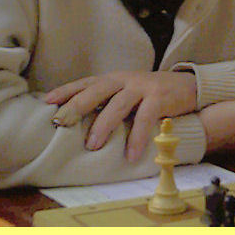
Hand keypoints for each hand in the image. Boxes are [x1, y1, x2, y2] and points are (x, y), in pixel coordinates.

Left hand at [45, 70, 196, 160]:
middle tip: (62, 122)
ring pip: (119, 104)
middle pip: (97, 90)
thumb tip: (80, 121)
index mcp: (114, 79)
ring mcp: (142, 87)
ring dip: (104, 125)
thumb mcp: (127, 93)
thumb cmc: (151, 95)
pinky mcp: (159, 98)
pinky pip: (146, 118)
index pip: (86, 82)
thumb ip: (108, 102)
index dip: (66, 90)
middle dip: (78, 105)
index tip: (47, 102)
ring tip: (93, 145)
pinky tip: (131, 155)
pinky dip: (138, 137)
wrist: (187, 87)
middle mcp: (125, 79)